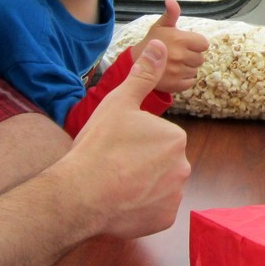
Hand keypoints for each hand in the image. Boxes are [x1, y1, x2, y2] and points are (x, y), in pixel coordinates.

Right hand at [65, 41, 189, 237]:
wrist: (81, 194)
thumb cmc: (98, 146)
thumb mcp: (119, 103)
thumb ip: (143, 75)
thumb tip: (159, 45)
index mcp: (176, 137)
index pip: (157, 137)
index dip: (134, 141)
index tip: (115, 146)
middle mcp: (183, 166)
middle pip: (160, 162)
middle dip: (141, 164)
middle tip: (113, 165)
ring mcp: (175, 196)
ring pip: (158, 186)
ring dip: (142, 186)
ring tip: (114, 184)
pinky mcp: (165, 220)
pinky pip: (154, 210)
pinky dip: (140, 208)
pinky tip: (120, 203)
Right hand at [139, 0, 208, 93]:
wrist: (135, 64)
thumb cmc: (152, 42)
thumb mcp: (161, 26)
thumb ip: (171, 13)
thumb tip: (171, 0)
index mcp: (180, 39)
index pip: (204, 44)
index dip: (196, 44)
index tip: (186, 44)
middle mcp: (180, 56)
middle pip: (200, 58)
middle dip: (191, 56)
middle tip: (178, 54)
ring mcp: (178, 72)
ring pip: (195, 70)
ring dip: (187, 68)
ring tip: (174, 64)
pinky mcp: (176, 85)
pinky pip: (190, 82)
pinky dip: (184, 79)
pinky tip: (174, 74)